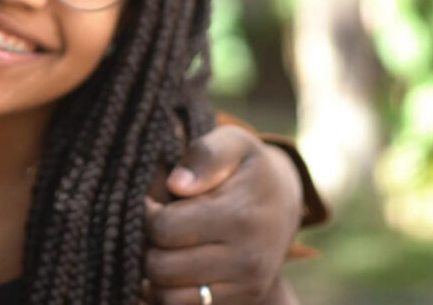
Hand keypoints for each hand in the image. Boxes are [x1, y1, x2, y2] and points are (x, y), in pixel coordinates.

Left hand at [139, 125, 301, 304]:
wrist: (284, 202)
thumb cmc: (248, 168)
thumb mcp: (233, 143)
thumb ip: (205, 156)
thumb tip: (177, 184)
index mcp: (240, 216)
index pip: (164, 228)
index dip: (148, 213)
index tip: (153, 202)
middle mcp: (246, 259)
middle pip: (162, 267)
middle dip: (148, 244)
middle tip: (157, 226)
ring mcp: (246, 286)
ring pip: (170, 297)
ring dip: (155, 274)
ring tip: (164, 247)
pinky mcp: (243, 301)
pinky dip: (170, 293)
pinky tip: (173, 269)